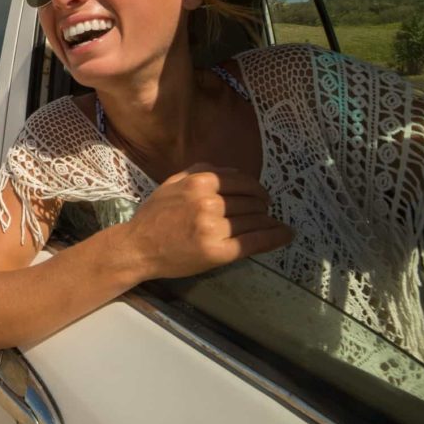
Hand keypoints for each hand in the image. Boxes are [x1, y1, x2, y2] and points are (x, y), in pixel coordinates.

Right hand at [118, 163, 292, 279]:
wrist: (138, 247)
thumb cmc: (154, 216)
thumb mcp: (172, 184)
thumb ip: (199, 172)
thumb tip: (231, 172)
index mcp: (199, 183)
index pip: (243, 181)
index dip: (257, 189)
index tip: (260, 197)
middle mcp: (209, 203)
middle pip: (252, 201)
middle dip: (262, 206)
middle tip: (263, 212)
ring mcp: (214, 228)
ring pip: (255, 220)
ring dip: (268, 221)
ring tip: (272, 224)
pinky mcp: (219, 251)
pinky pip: (255, 240)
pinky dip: (275, 237)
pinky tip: (285, 234)